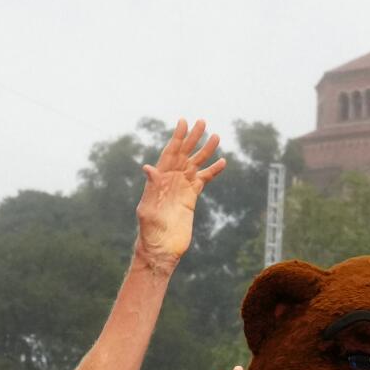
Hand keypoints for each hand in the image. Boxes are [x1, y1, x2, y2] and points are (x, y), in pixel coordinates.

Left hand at [134, 117, 224, 273]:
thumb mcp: (147, 209)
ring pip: (196, 163)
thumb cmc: (149, 231)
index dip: (177, 137)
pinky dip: (213, 171)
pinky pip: (204, 180)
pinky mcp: (191, 198)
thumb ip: (150, 188)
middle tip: (202, 121)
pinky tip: (222, 162)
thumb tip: (148, 168)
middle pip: (184, 153)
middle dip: (193, 137)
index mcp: (160, 179)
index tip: (184, 122)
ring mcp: (181, 187)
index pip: (170, 153)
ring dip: (205, 150)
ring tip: (216, 136)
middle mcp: (171, 179)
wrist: (161, 248)